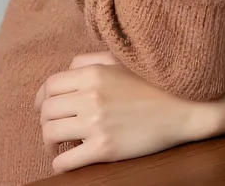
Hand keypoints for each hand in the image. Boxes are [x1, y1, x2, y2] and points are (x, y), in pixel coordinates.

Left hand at [34, 50, 213, 172]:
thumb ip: (90, 60)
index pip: (49, 85)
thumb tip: (67, 70)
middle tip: (53, 129)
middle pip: (46, 110)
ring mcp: (96, 123)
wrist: (183, 108)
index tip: (44, 108)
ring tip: (58, 146)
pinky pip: (66, 160)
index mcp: (93, 73)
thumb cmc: (153, 83)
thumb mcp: (121, 61)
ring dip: (49, 143)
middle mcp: (90, 96)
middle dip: (44, 121)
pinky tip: (66, 161)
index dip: (41, 99)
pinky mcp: (104, 149)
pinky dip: (60, 164)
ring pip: (50, 133)